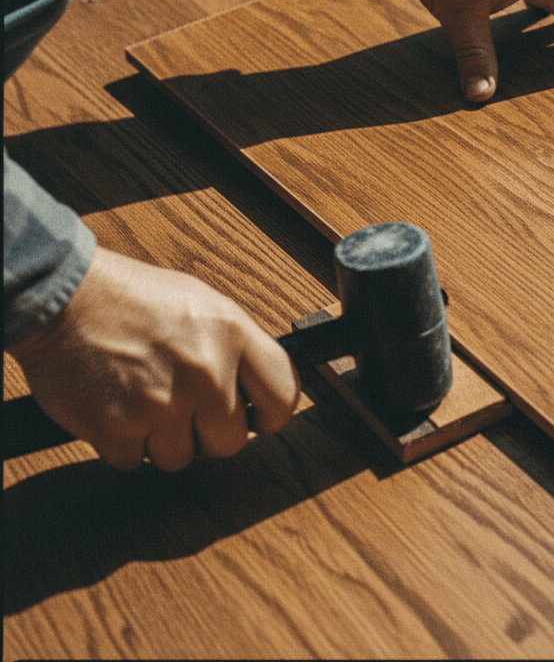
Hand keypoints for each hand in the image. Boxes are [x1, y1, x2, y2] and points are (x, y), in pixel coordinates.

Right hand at [8, 246, 300, 470]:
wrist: (64, 295)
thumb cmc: (133, 297)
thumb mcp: (204, 304)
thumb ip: (236, 347)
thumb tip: (258, 388)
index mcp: (233, 333)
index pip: (284, 393)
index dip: (273, 414)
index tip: (260, 419)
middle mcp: (205, 371)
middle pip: (231, 441)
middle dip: (209, 432)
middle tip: (186, 409)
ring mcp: (162, 403)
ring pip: (181, 458)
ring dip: (163, 440)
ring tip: (145, 399)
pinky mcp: (118, 428)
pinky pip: (134, 462)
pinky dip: (123, 444)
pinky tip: (117, 407)